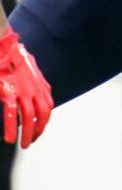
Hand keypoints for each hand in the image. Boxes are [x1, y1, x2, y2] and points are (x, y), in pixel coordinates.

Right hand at [0, 27, 52, 147]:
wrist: (4, 45)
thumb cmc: (12, 55)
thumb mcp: (28, 66)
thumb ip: (32, 79)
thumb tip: (34, 88)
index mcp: (40, 84)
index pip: (48, 106)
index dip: (44, 119)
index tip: (39, 127)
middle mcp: (35, 88)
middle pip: (43, 114)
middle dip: (39, 129)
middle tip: (32, 140)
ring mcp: (23, 91)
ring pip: (29, 117)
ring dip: (27, 133)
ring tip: (23, 144)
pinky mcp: (9, 92)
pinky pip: (12, 114)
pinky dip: (11, 128)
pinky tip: (9, 138)